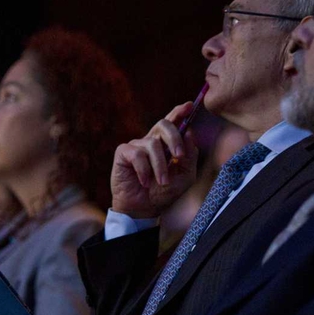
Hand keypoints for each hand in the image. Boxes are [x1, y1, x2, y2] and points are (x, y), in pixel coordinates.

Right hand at [110, 102, 198, 217]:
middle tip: (179, 156)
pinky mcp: (123, 153)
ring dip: (160, 166)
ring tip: (162, 182)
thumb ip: (190, 156)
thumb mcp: (185, 177)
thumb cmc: (163, 193)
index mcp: (166, 144)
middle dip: (174, 138)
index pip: (173, 122)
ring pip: (152, 144)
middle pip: (163, 125)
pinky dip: (144, 170)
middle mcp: (151, 141)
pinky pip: (137, 154)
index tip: (190, 105)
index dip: (180, 112)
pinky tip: (144, 182)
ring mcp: (136, 146)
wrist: (144, 209)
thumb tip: (190, 134)